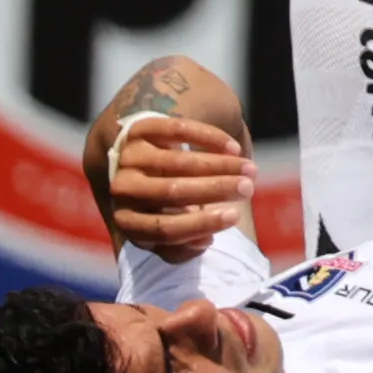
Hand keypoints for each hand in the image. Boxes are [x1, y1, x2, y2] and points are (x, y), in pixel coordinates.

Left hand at [103, 112, 254, 262]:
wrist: (126, 158)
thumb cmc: (156, 200)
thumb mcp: (163, 227)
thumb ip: (181, 242)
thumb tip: (204, 240)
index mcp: (127, 221)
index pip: (163, 229)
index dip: (200, 224)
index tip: (234, 216)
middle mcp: (123, 189)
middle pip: (173, 192)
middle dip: (216, 190)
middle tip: (248, 188)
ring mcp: (129, 157)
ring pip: (179, 161)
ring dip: (221, 165)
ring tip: (249, 169)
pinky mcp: (139, 129)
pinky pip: (178, 131)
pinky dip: (209, 138)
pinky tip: (233, 148)